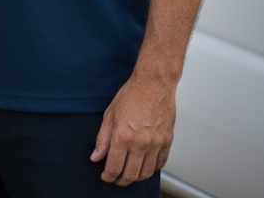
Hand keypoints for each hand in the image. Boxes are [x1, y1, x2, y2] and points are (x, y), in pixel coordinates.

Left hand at [91, 71, 175, 185]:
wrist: (153, 84)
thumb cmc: (131, 95)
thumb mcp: (109, 115)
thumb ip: (102, 139)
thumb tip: (96, 157)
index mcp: (122, 136)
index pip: (114, 167)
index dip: (108, 176)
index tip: (105, 177)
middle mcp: (140, 143)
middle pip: (130, 174)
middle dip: (121, 180)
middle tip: (116, 178)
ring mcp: (155, 144)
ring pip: (146, 173)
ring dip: (136, 177)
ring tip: (129, 173)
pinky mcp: (167, 142)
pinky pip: (160, 164)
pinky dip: (151, 169)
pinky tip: (144, 165)